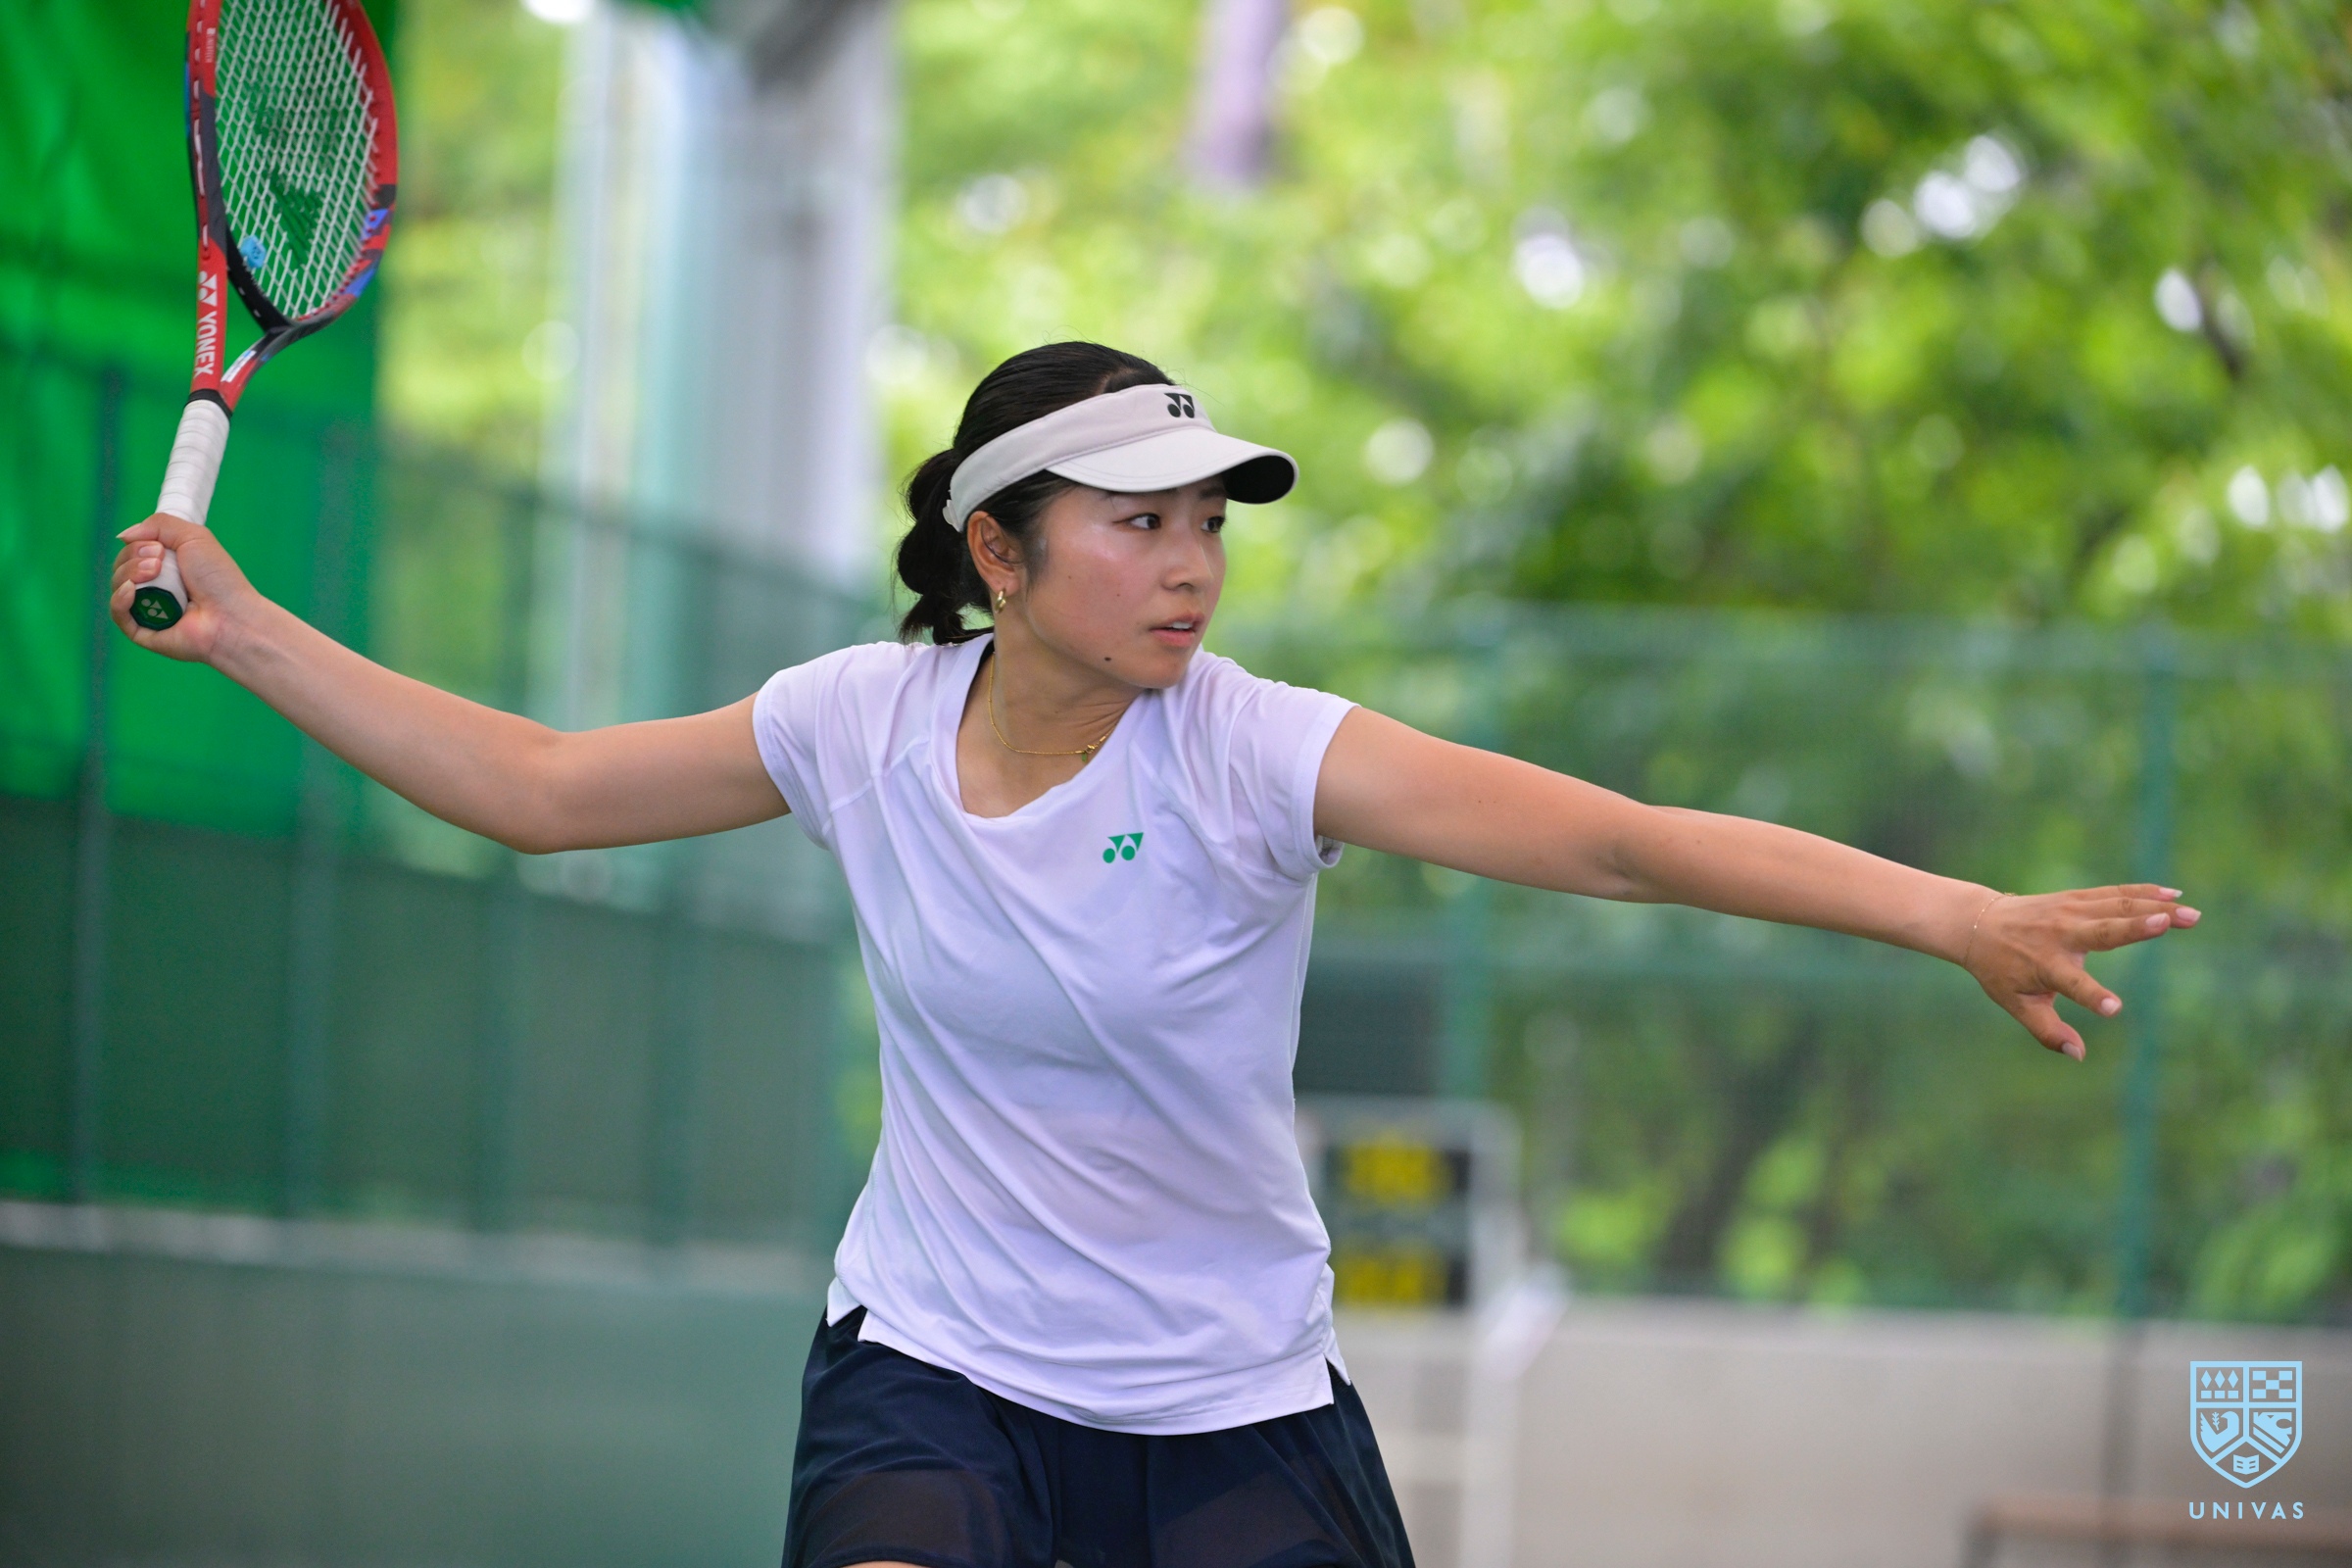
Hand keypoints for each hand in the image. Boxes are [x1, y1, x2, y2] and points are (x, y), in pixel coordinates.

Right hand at [108, 513, 263, 663]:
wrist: (232, 616)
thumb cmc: (219, 578)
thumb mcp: (193, 537)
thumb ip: (159, 525)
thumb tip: (124, 535)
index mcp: (166, 567)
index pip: (132, 551)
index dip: (137, 544)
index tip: (158, 547)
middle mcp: (155, 587)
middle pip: (121, 566)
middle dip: (133, 557)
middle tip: (160, 560)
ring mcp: (148, 609)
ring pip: (118, 586)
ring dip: (129, 573)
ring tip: (155, 572)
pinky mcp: (143, 631)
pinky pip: (118, 613)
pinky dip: (119, 599)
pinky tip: (131, 590)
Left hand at [1962, 884, 2198, 1059]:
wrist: (1978, 923)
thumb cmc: (2000, 970)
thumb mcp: (2016, 1004)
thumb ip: (2047, 1031)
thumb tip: (2079, 1056)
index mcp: (2046, 966)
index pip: (2072, 984)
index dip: (2092, 996)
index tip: (2114, 1008)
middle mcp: (2059, 935)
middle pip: (2104, 930)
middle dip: (2138, 927)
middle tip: (2173, 923)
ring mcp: (2069, 911)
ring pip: (2117, 906)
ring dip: (2156, 908)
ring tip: (2191, 914)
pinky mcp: (2075, 897)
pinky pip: (2114, 892)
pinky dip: (2143, 892)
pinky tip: (2172, 895)